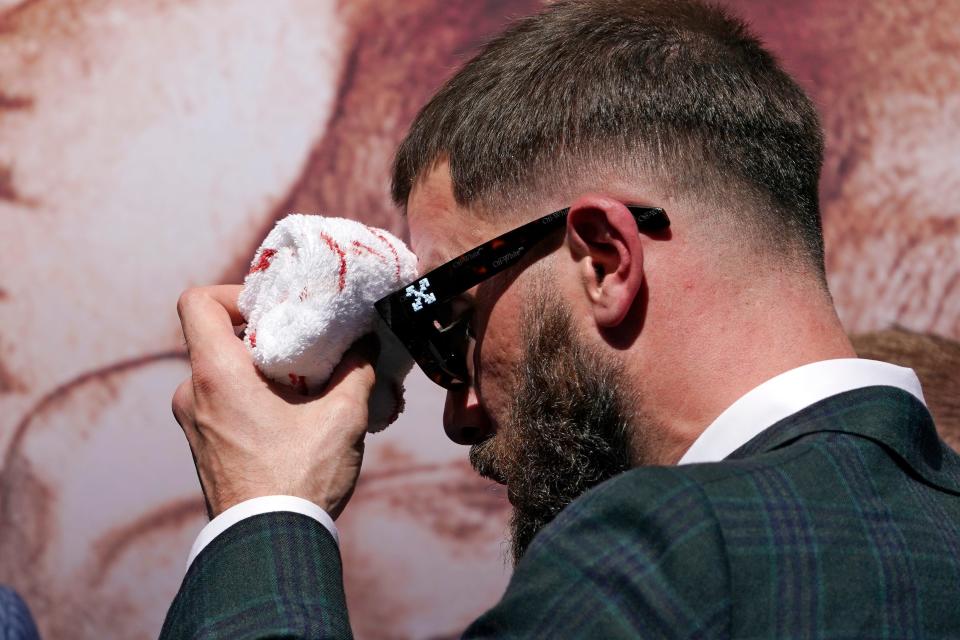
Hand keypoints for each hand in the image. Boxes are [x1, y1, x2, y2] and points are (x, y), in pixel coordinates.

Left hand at [171, 285, 378, 518]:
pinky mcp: (204, 447)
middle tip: (305, 347)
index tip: (275, 310)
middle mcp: (192, 394)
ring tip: (307, 387)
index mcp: (216, 375)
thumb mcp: (342, 417)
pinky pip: (223, 403)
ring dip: (261, 371)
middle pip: (217, 338)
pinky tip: (294, 418)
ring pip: (222, 373)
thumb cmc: (299, 479)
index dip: (234, 293)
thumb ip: (356, 371)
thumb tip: (365, 346)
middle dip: (263, 336)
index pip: (197, 302)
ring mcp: (194, 424)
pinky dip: (253, 399)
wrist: (268, 546)